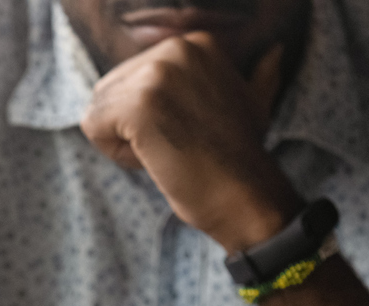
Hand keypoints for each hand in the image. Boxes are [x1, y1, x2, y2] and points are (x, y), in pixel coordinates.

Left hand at [81, 33, 302, 252]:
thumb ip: (249, 73)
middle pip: (112, 88)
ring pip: (100, 108)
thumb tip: (275, 52)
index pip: (135, 75)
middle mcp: (176, 48)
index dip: (157, 113)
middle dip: (135, 126)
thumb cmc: (241, 159)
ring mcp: (157, 74)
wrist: (247, 198)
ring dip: (127, 142)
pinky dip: (118, 154)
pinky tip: (157, 161)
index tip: (192, 131)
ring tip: (171, 153)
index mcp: (196, 42)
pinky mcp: (139, 105)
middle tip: (180, 147)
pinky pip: (93, 127)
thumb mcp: (249, 100)